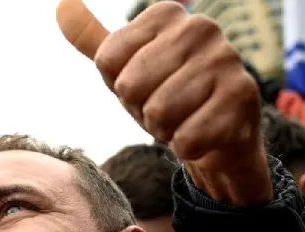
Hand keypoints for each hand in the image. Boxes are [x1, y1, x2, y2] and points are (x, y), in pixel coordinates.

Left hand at [92, 1, 271, 205]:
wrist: (217, 133)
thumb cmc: (165, 94)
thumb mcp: (124, 66)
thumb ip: (91, 38)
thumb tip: (61, 6)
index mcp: (166, 13)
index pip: (107, 60)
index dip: (119, 85)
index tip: (145, 86)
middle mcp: (201, 27)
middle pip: (130, 86)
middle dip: (141, 109)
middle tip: (165, 106)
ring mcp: (226, 59)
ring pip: (158, 114)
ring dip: (165, 129)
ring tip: (184, 118)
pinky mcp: (243, 97)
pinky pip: (186, 138)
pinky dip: (187, 145)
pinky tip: (204, 132)